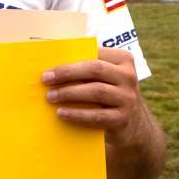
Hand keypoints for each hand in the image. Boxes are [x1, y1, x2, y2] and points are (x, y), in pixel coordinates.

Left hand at [42, 47, 166, 178]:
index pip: (95, 55)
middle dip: (68, 74)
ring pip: (96, 91)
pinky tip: (61, 113)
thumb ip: (87, 68)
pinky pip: (97, 116)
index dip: (70, 62)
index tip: (48, 69)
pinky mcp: (123, 119)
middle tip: (46, 80)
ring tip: (50, 97)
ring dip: (70, 93)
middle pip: (95, 70)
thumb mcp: (106, 77)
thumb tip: (54, 67)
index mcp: (123, 59)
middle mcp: (129, 77)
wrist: (132, 123)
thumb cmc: (109, 94)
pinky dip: (77, 114)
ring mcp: (128, 98)